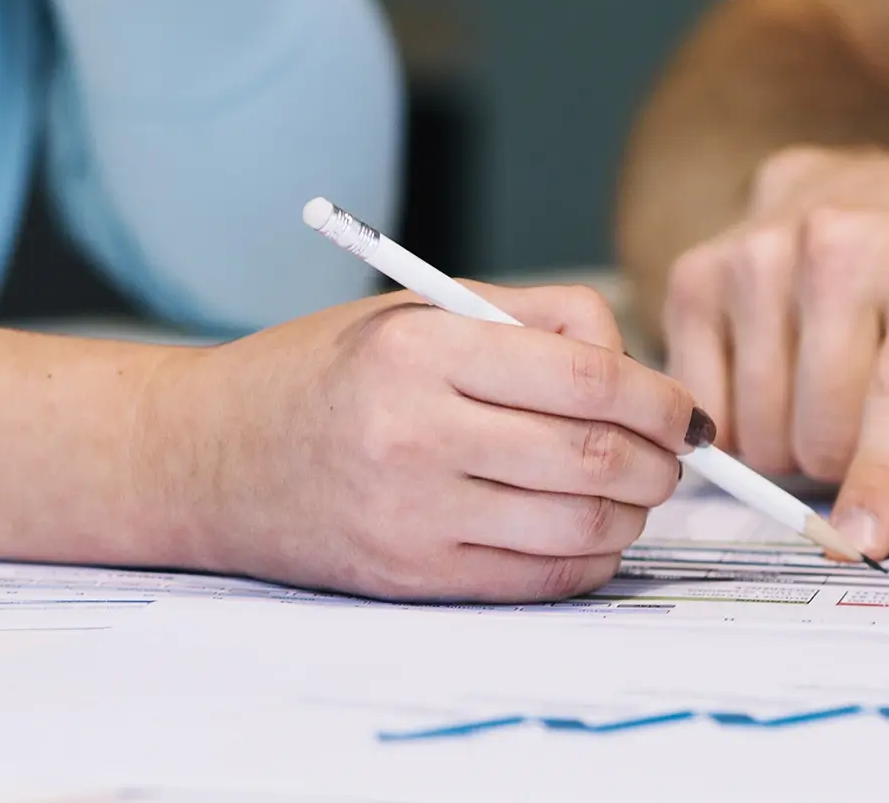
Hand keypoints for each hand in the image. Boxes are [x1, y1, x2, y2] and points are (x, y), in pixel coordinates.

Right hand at [152, 285, 698, 601]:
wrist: (205, 457)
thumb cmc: (321, 373)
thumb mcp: (416, 311)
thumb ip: (532, 323)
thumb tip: (637, 366)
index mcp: (422, 349)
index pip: (589, 380)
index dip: (661, 398)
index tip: (683, 409)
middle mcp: (416, 433)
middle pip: (596, 456)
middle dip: (661, 460)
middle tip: (671, 453)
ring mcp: (412, 515)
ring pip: (580, 524)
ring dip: (631, 512)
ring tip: (630, 490)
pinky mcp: (409, 577)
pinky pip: (538, 578)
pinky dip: (588, 557)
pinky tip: (588, 531)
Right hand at [658, 146, 888, 558]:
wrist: (877, 184)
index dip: (883, 476)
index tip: (860, 542)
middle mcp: (840, 242)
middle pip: (825, 428)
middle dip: (850, 463)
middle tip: (872, 424)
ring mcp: (757, 254)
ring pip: (761, 428)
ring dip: (794, 445)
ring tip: (826, 394)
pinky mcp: (696, 274)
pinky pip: (703, 409)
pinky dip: (739, 423)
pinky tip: (774, 378)